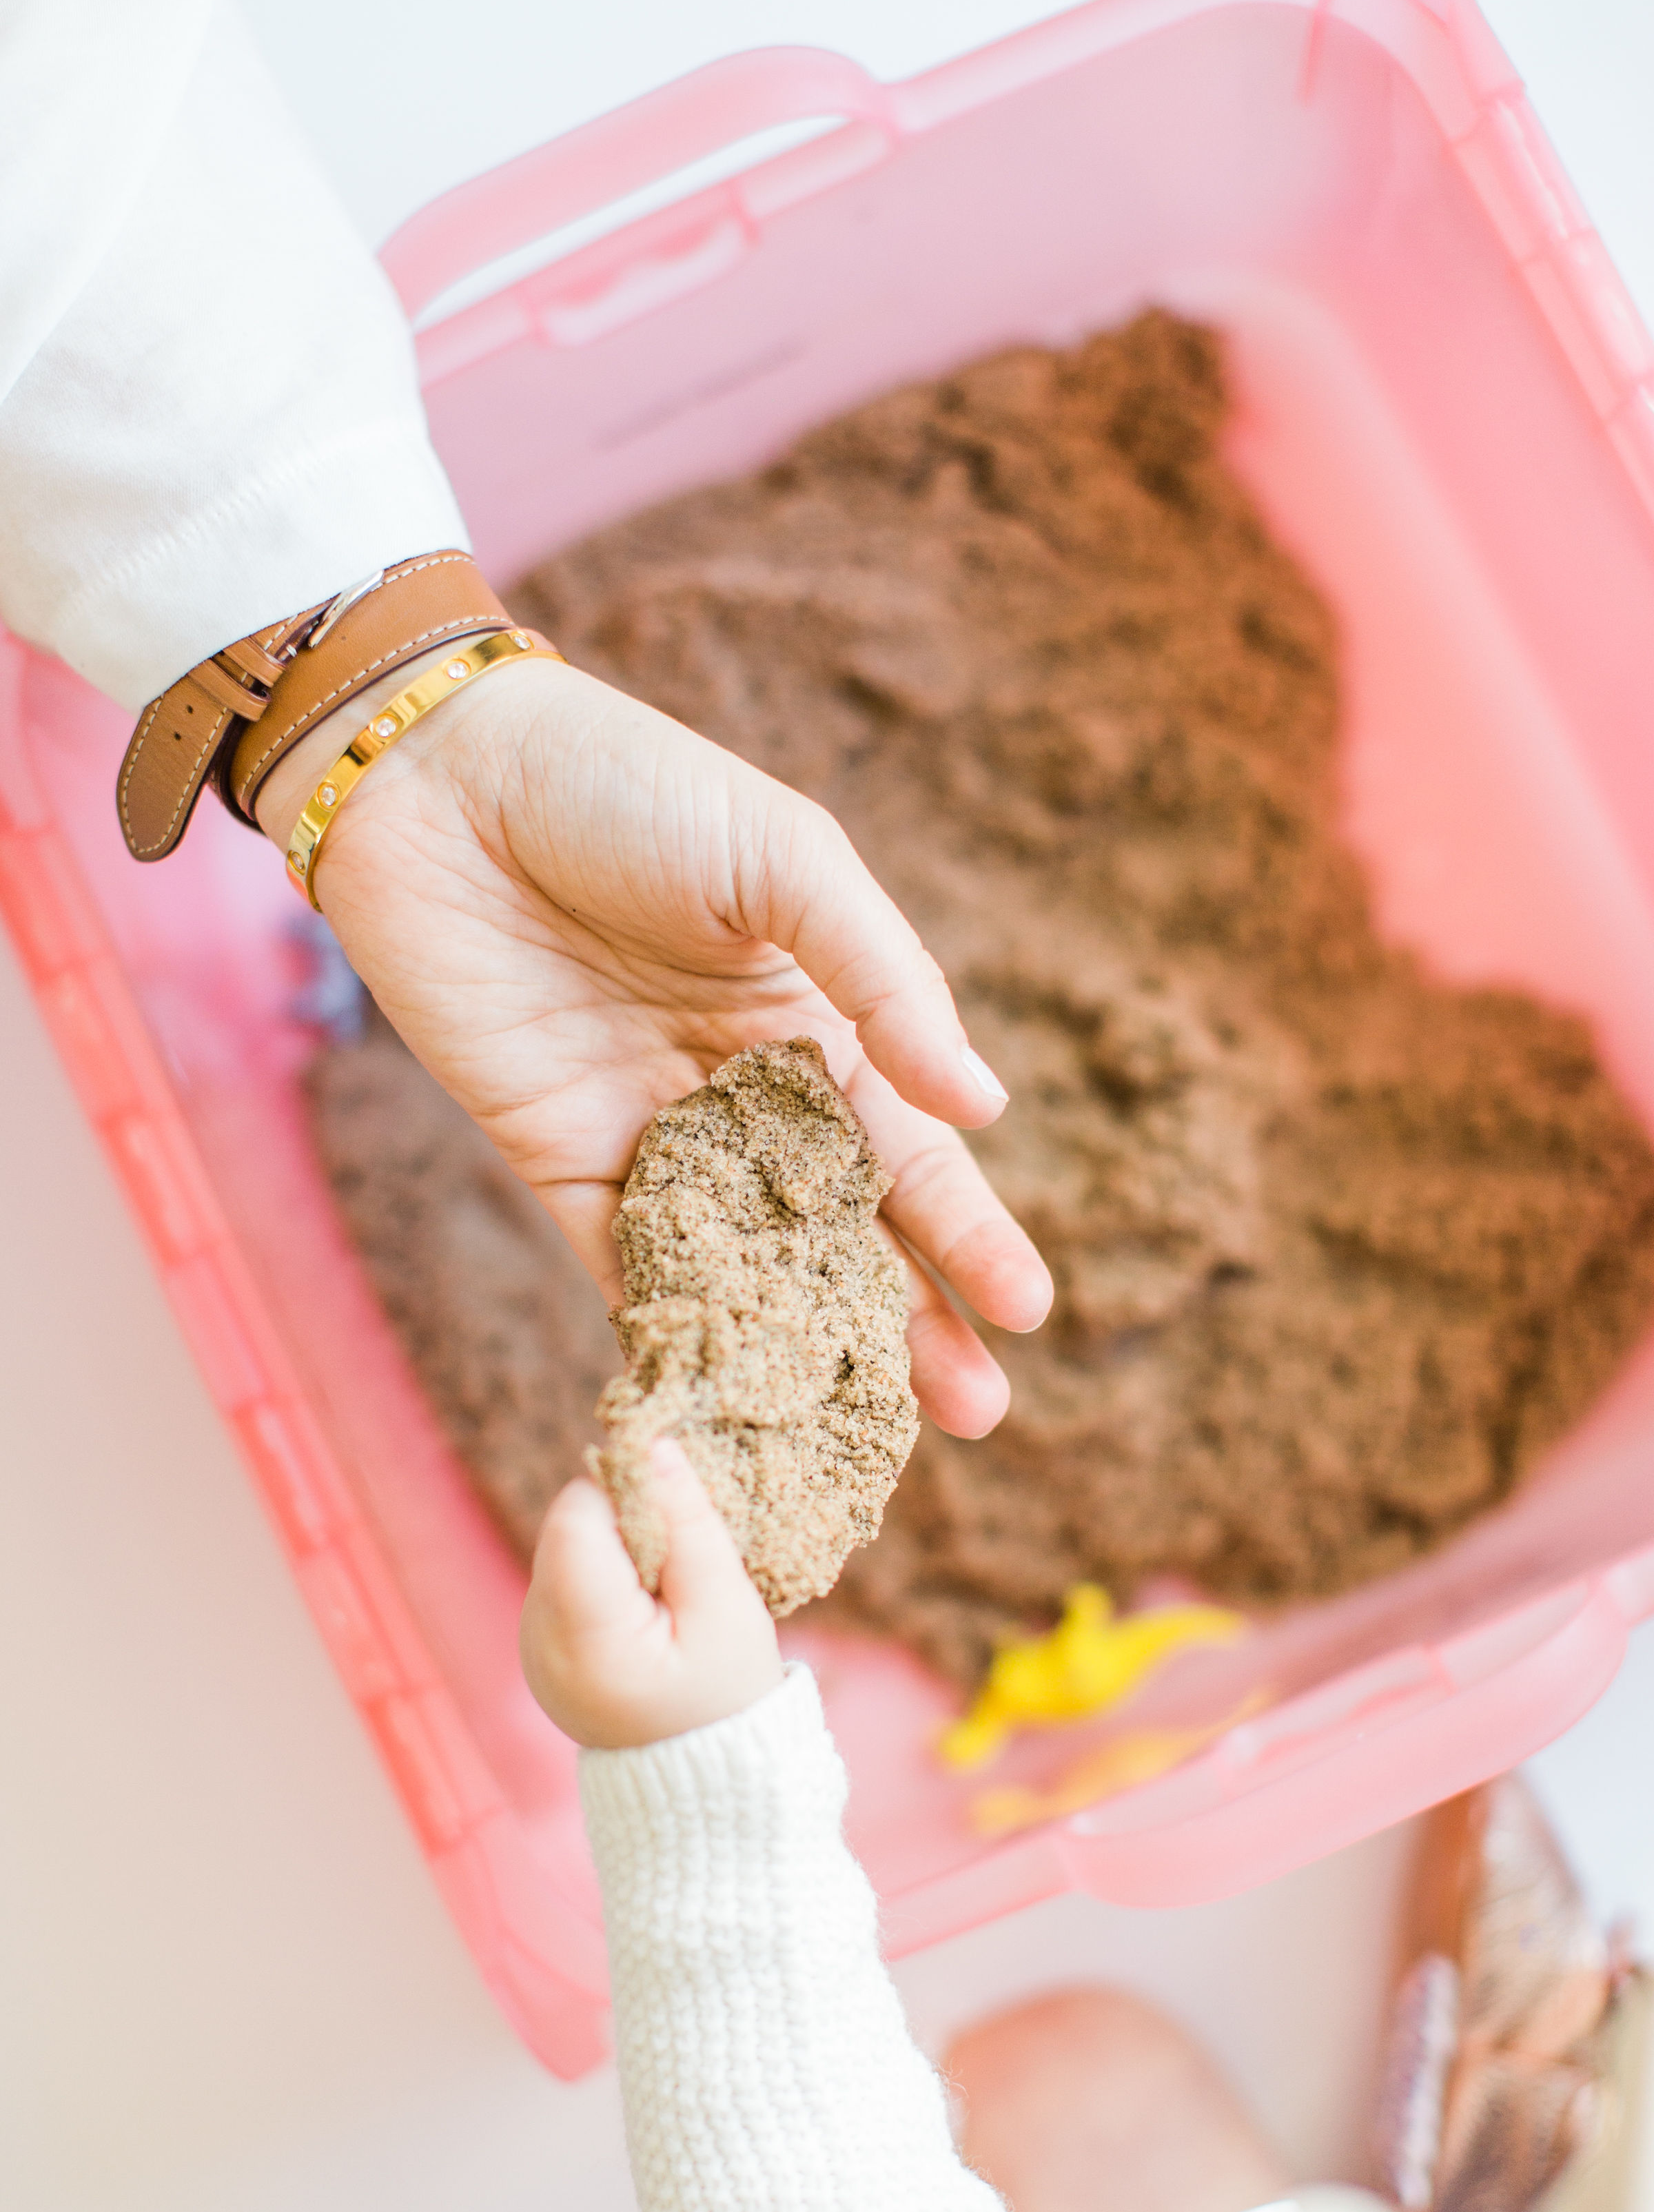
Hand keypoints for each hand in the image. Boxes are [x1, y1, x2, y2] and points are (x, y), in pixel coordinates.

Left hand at [257, 654, 1051, 1436]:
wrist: (440, 777)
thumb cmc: (625, 786)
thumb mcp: (783, 859)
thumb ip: (885, 981)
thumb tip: (986, 1106)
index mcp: (814, 1017)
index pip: (909, 1146)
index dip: (968, 1230)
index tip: (1028, 1310)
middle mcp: (743, 1092)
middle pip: (842, 1231)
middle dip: (908, 1320)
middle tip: (975, 1412)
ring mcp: (652, 1136)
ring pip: (745, 1268)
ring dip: (802, 1352)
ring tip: (862, 1435)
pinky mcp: (558, 1162)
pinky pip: (624, 1271)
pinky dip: (671, 1340)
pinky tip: (722, 1407)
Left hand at [522, 1436, 781, 1748]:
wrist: (704, 1781)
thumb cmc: (726, 1696)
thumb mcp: (727, 1607)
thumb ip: (688, 1524)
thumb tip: (653, 1446)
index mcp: (584, 1639)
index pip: (576, 1519)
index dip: (625, 1490)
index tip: (676, 1503)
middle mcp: (539, 1640)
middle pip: (569, 1528)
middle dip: (627, 1522)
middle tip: (684, 1563)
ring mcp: (532, 1645)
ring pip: (567, 1547)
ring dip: (619, 1549)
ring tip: (669, 1596)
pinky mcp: (539, 1644)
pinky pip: (566, 1577)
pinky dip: (608, 1576)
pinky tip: (649, 1612)